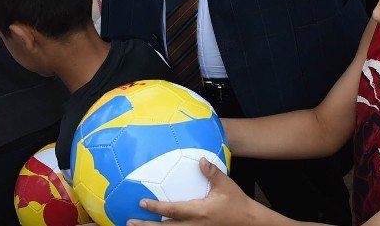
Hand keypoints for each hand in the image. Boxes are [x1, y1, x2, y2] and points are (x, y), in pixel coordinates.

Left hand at [128, 158, 261, 225]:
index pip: (173, 210)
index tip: (141, 202)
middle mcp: (195, 225)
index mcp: (199, 212)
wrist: (249, 222)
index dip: (156, 207)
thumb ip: (212, 172)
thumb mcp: (226, 185)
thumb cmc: (236, 203)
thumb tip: (200, 160)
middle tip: (130, 222)